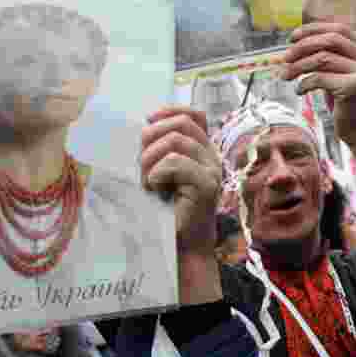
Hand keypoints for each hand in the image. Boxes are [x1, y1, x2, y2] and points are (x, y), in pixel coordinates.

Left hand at [141, 107, 221, 254]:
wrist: (181, 245)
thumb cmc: (166, 210)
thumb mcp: (160, 172)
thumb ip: (159, 150)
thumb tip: (146, 124)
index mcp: (203, 151)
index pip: (194, 115)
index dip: (170, 111)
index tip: (148, 122)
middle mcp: (212, 156)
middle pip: (181, 124)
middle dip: (152, 139)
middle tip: (142, 165)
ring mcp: (213, 170)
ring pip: (175, 141)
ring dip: (150, 160)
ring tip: (148, 182)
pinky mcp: (207, 184)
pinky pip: (174, 162)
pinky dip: (156, 174)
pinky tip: (155, 189)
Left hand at [282, 22, 355, 149]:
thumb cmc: (349, 105)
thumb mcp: (340, 74)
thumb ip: (329, 57)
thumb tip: (298, 42)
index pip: (339, 29)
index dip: (313, 30)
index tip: (293, 38)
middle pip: (330, 40)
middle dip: (303, 46)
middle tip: (285, 57)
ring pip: (322, 58)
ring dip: (298, 66)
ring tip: (286, 75)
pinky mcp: (353, 88)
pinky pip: (319, 78)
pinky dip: (304, 83)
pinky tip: (299, 90)